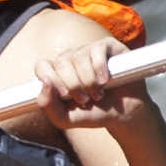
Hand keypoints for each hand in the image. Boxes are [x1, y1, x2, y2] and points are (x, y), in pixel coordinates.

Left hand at [32, 32, 146, 135]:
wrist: (123, 115)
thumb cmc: (92, 114)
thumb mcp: (64, 118)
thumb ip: (47, 105)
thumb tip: (45, 83)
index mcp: (56, 72)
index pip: (42, 65)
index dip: (52, 80)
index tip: (65, 95)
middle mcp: (70, 58)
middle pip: (61, 62)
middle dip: (74, 85)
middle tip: (85, 99)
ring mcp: (88, 50)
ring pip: (79, 58)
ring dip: (89, 81)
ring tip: (98, 94)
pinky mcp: (107, 46)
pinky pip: (96, 50)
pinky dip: (99, 68)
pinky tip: (106, 81)